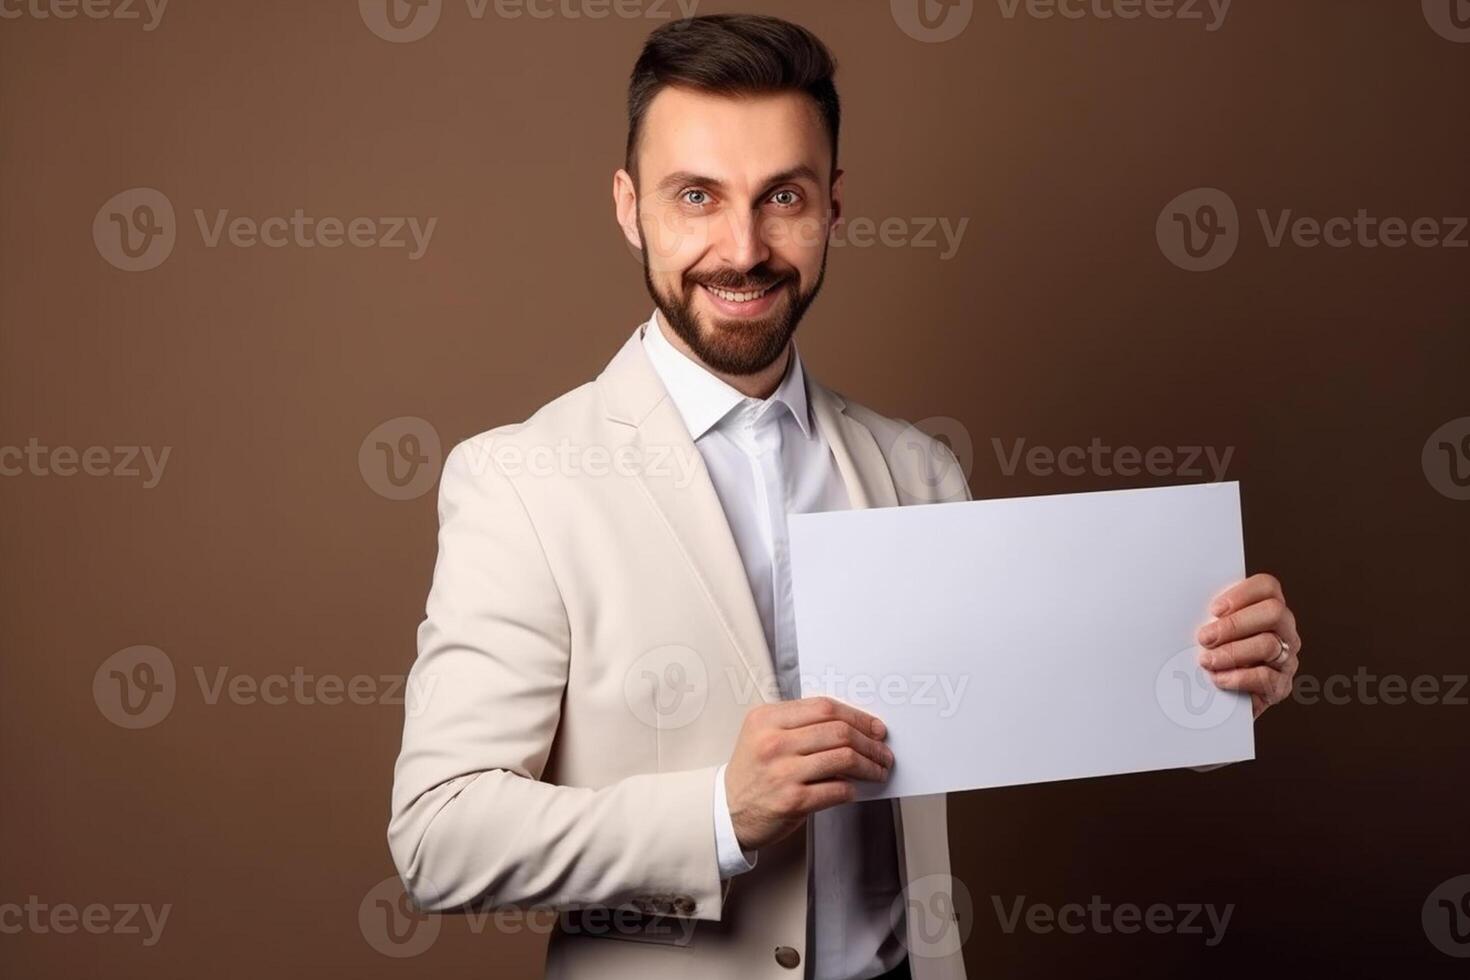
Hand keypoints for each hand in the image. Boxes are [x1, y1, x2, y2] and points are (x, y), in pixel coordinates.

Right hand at [723, 696, 892, 851]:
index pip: (824, 707)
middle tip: (882, 751)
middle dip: (870, 741)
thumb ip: (799, 724)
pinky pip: (837, 790)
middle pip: (838, 731)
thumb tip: (852, 726)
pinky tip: (855, 789)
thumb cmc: (752, 772)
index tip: (874, 727)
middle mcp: (773, 742)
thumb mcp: (764, 734)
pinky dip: (853, 789)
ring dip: (869, 766)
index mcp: (767, 718)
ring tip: (878, 770)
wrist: (727, 810)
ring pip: (843, 758)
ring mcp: (782, 772)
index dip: (857, 716)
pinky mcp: (791, 801)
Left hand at [1197, 573, 1302, 717]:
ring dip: (1232, 652)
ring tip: (1207, 661)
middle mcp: (1284, 630)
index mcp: (1268, 608)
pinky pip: (1266, 677)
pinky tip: (1218, 678)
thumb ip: (1210, 617)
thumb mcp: (1212, 630)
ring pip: (1269, 644)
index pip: (1267, 586)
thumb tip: (1186, 608)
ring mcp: (1286, 657)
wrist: (1218, 699)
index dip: (1242, 594)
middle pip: (1273, 612)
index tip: (1214, 609)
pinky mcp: (1281, 685)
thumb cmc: (1212, 653)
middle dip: (1235, 624)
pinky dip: (1238, 677)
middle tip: (1205, 637)